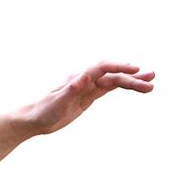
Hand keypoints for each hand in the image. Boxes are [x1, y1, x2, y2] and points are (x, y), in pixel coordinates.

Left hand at [26, 61, 154, 135]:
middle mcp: (84, 80)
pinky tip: (132, 85)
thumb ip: (71, 89)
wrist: (33, 119)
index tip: (136, 70)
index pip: (102, 68)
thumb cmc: (43, 111)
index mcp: (78, 79)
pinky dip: (121, 86)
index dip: (119, 67)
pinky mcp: (88, 96)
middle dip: (132, 77)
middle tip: (152, 81)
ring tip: (151, 82)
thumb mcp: (58, 102)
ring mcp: (87, 87)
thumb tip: (84, 77)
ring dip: (131, 80)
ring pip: (113, 80)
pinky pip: (108, 88)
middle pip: (112, 74)